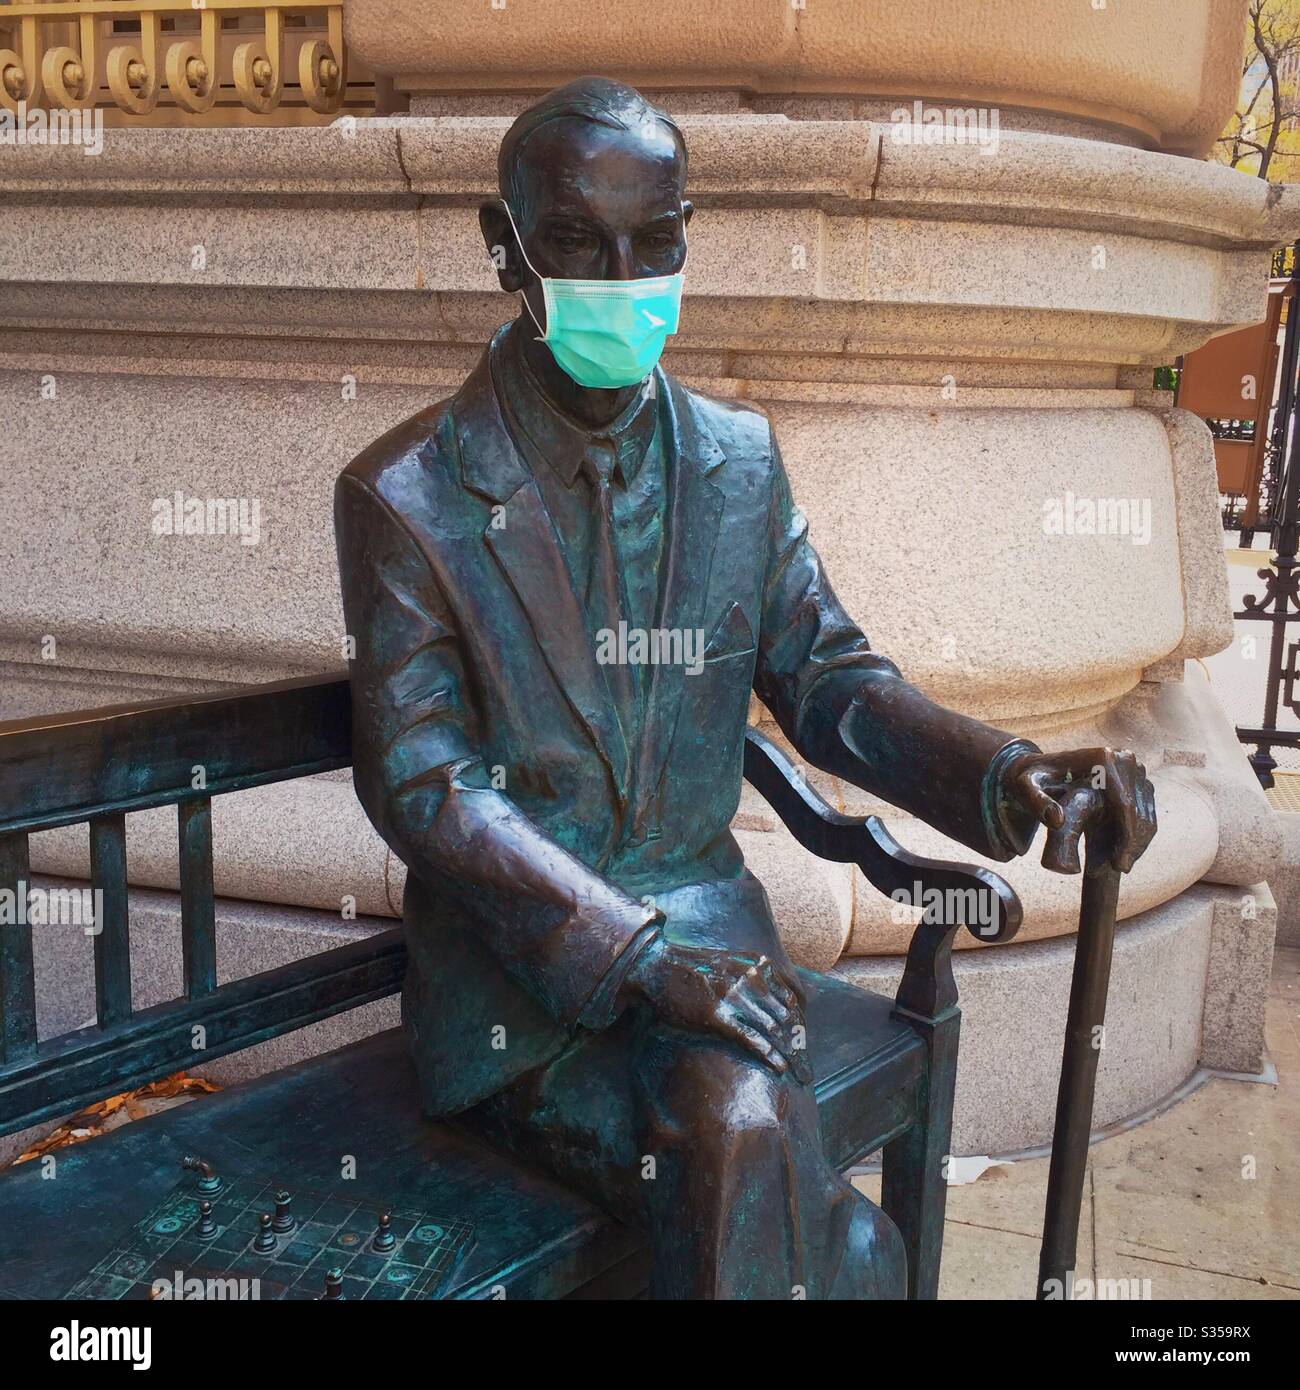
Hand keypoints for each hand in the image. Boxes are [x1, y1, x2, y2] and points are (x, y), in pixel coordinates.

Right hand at [623, 936, 810, 1080]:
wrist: (657, 966)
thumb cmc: (691, 968)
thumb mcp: (730, 961)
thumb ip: (754, 974)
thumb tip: (776, 997)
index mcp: (757, 965)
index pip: (791, 999)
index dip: (800, 1025)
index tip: (804, 1045)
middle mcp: (750, 977)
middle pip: (786, 1017)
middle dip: (798, 1043)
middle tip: (806, 1067)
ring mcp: (734, 995)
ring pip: (773, 1029)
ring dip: (789, 1054)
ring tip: (799, 1073)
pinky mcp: (717, 1014)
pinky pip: (751, 1037)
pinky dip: (769, 1054)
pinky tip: (779, 1067)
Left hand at [1005, 746, 1156, 874]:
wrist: (1041, 768)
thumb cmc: (1031, 780)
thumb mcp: (1026, 789)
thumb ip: (1037, 802)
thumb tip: (1058, 821)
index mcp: (1103, 759)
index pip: (1124, 803)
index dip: (1125, 837)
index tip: (1118, 864)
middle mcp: (1122, 757)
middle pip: (1138, 808)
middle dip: (1133, 843)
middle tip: (1121, 868)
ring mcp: (1132, 765)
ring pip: (1145, 810)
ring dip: (1138, 841)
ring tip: (1120, 864)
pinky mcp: (1135, 775)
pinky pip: (1144, 808)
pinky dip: (1138, 832)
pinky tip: (1123, 851)